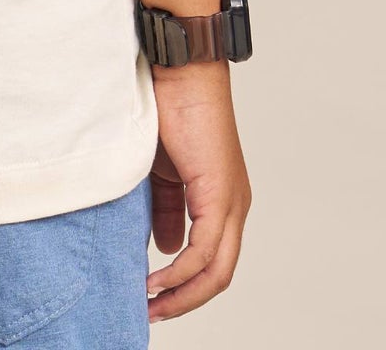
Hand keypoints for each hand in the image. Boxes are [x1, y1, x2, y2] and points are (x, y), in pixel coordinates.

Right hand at [146, 62, 250, 321]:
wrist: (181, 71)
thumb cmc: (169, 110)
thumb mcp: (161, 172)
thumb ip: (165, 211)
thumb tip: (164, 248)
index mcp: (223, 200)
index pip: (212, 261)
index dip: (185, 287)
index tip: (153, 299)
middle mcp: (235, 207)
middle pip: (220, 276)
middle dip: (185, 301)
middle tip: (152, 315)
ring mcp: (232, 202)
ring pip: (217, 270)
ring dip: (182, 294)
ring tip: (151, 305)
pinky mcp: (220, 194)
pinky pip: (205, 251)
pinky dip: (180, 271)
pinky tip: (156, 279)